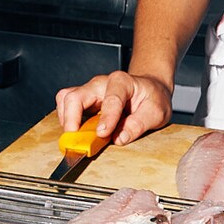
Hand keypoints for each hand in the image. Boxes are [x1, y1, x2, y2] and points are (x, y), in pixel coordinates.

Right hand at [53, 72, 172, 145]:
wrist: (148, 88)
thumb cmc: (152, 97)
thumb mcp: (157, 111)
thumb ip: (139, 124)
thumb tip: (119, 138)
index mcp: (122, 82)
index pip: (111, 99)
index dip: (106, 118)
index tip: (102, 134)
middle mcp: (101, 84)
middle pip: (75, 96)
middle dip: (72, 120)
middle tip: (76, 140)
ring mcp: (90, 91)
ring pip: (66, 99)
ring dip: (66, 120)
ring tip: (76, 138)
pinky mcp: (84, 100)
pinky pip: (66, 106)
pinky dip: (67, 121)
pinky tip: (77, 133)